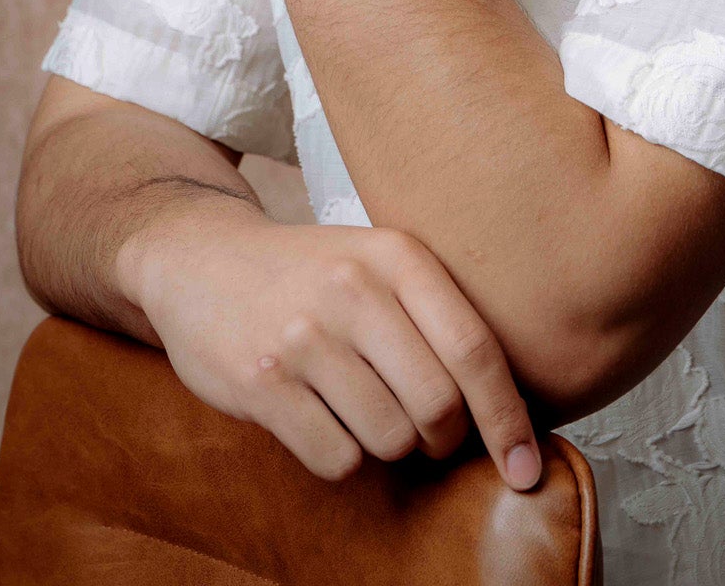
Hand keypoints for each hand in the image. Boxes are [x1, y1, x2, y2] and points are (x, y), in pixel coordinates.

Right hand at [120, 197, 542, 490]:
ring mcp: (303, 335)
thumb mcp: (375, 263)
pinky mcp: (262, 381)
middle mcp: (353, 289)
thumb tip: (510, 415)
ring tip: (359, 407)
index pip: (475, 350)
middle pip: (438, 406)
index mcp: (396, 255)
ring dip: (386, 444)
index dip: (507, 419)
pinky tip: (318, 416)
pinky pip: (336, 458)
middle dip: (440, 438)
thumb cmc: (309, 274)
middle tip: (422, 429)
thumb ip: (436, 317)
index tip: (525, 469)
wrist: (199, 257)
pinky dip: (340, 455)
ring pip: (389, 439)